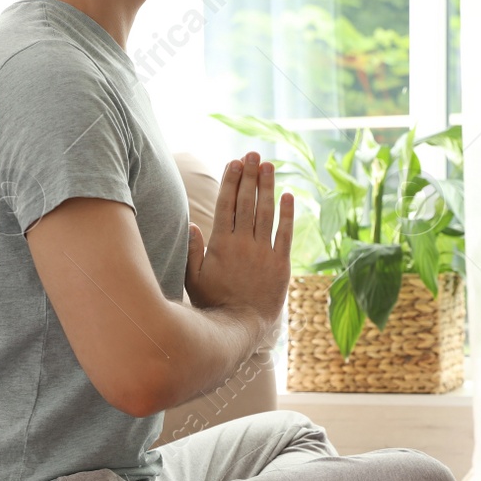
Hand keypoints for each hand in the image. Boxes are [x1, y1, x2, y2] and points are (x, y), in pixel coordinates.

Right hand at [185, 152, 292, 329]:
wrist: (239, 326)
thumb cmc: (212, 304)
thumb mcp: (193, 278)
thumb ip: (192, 250)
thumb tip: (192, 225)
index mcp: (221, 244)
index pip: (227, 204)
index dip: (232, 181)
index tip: (235, 162)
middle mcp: (243, 243)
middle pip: (247, 202)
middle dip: (250, 176)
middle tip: (253, 154)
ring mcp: (263, 253)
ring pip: (266, 213)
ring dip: (268, 187)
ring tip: (269, 166)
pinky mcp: (281, 264)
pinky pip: (285, 234)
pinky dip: (287, 214)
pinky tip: (288, 195)